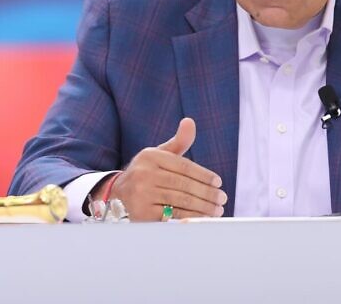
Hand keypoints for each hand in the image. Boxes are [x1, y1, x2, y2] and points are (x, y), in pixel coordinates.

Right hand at [106, 117, 226, 220]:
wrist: (119, 194)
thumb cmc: (146, 173)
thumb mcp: (159, 155)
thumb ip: (178, 142)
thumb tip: (190, 122)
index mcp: (150, 156)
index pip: (183, 166)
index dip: (203, 174)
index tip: (218, 182)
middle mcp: (144, 173)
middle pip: (184, 184)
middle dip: (207, 193)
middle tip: (222, 198)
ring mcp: (142, 193)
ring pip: (181, 200)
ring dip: (203, 207)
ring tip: (217, 210)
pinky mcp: (143, 212)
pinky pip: (173, 214)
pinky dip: (191, 217)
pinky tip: (203, 218)